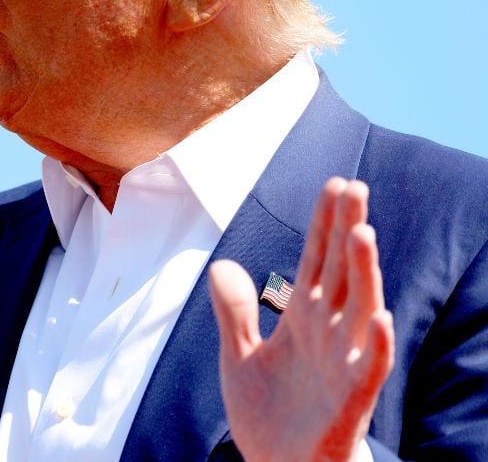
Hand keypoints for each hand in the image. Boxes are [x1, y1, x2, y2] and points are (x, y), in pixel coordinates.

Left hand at [208, 178, 394, 461]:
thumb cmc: (268, 416)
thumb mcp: (239, 357)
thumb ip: (234, 313)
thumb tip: (221, 265)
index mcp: (303, 320)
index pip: (318, 261)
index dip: (325, 225)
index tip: (334, 183)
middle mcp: (328, 335)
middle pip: (342, 274)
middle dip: (348, 232)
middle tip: (355, 188)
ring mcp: (342, 365)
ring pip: (359, 311)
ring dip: (364, 274)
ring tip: (363, 234)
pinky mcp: (351, 400)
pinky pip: (368, 369)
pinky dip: (374, 344)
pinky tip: (376, 315)